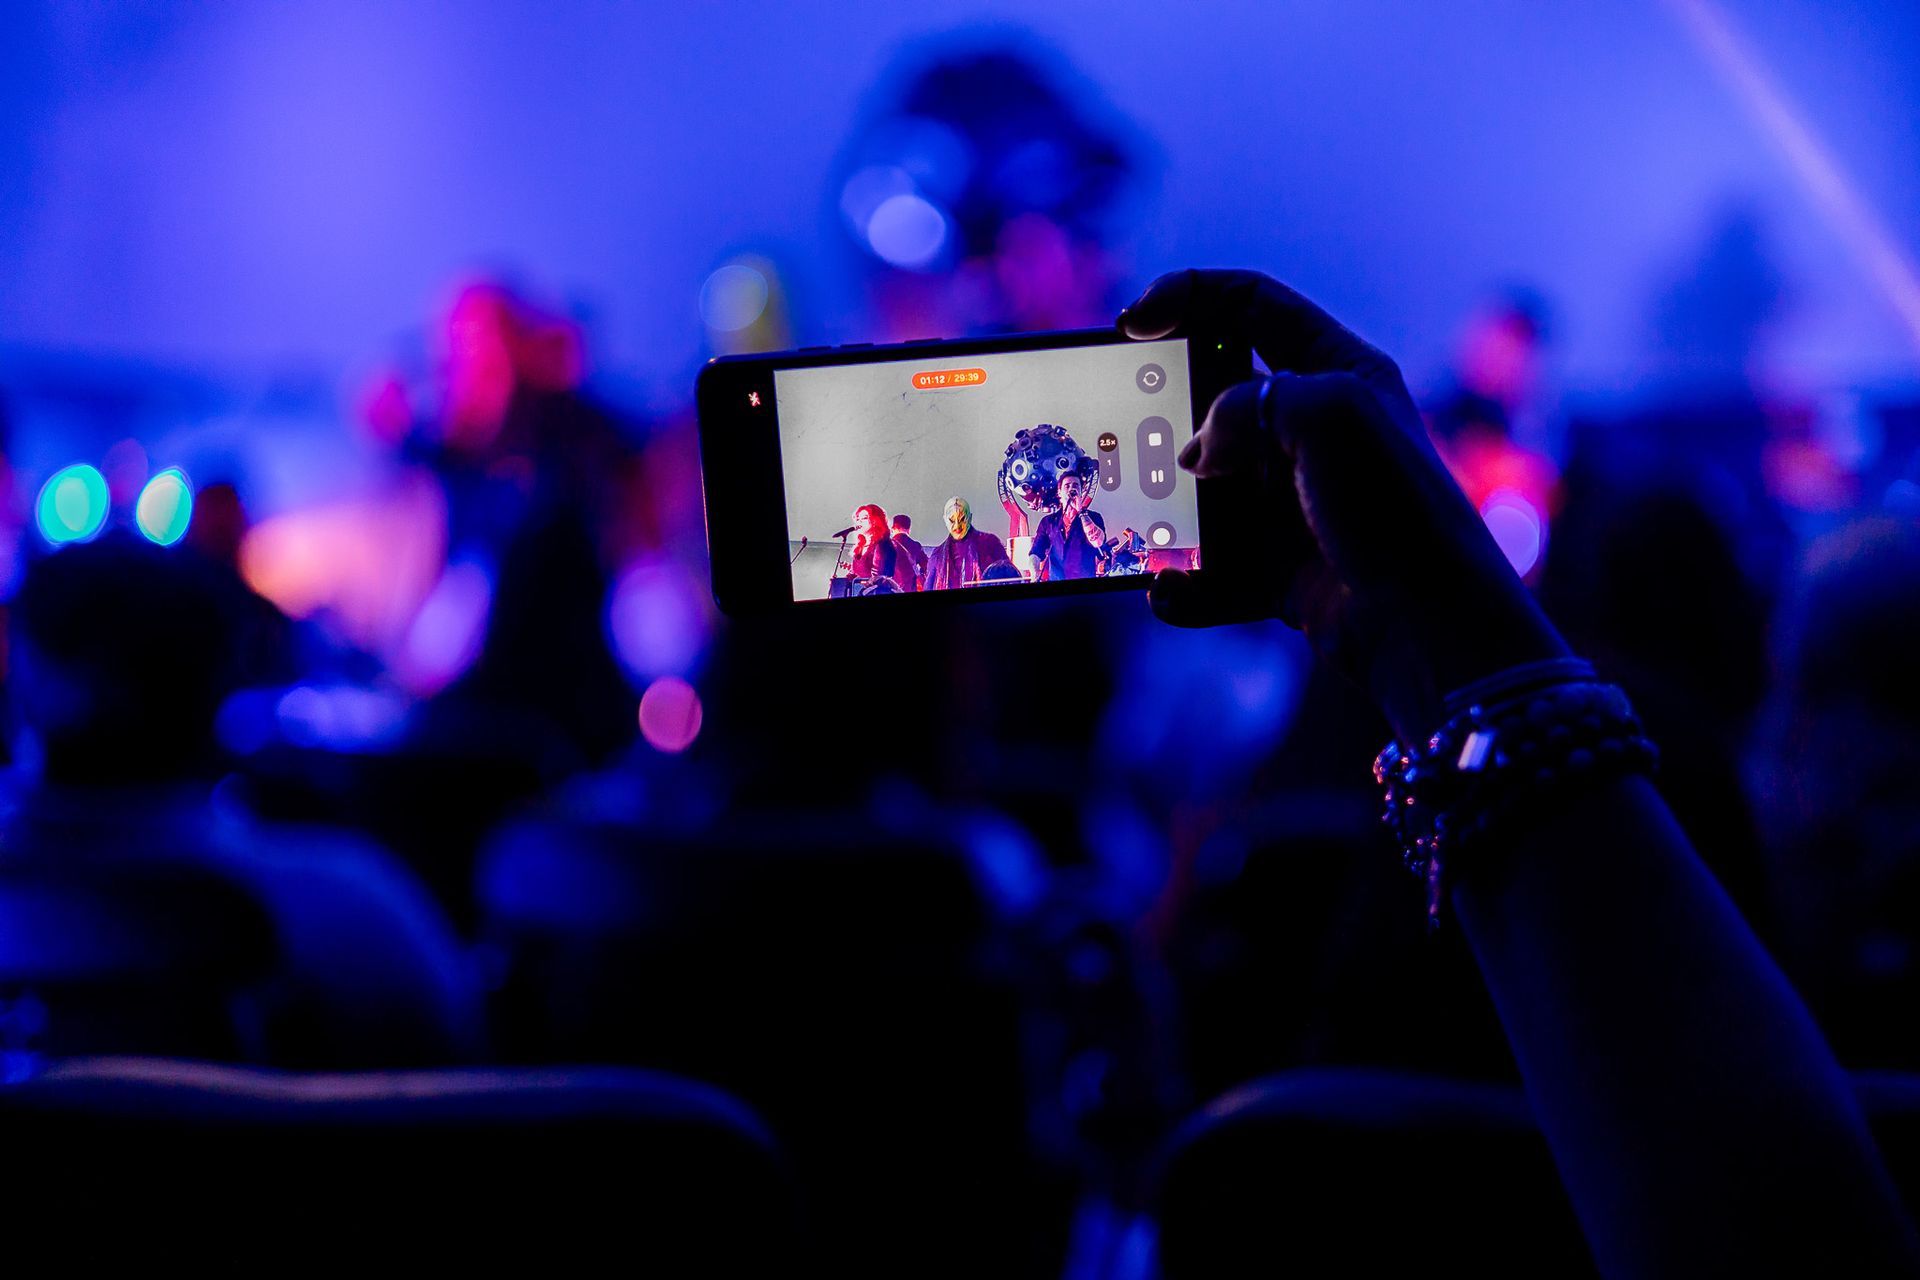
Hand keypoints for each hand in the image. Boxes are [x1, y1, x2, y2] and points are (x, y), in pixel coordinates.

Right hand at [1120, 268, 1566, 738]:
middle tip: (1127, 434)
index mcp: (1340, 374)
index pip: (1254, 306)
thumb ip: (1247, 404)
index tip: (1131, 320)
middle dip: (1167, 419)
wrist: (1430, 628)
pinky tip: (1170, 592)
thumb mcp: (1329, 416)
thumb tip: (1197, 451)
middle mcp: (1316, 433)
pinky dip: (1188, 584)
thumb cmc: (1395, 509)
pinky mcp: (1282, 569)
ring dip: (1169, 511)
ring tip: (1143, 527)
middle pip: (1217, 402)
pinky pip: (1215, 569)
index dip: (1189, 296)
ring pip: (1206, 492)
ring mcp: (1296, 503)